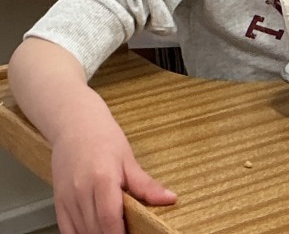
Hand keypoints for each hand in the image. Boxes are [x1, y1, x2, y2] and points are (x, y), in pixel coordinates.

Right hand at [51, 118, 175, 233]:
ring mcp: (67, 198)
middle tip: (129, 231)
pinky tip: (95, 230)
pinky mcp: (58, 202)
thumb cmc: (104, 138)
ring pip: (82, 232)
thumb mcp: (128, 159)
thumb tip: (169, 198)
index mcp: (102, 179)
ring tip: (115, 229)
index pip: (110, 220)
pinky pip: (67, 230)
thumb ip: (146, 185)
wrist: (76, 125)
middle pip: (96, 229)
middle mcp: (81, 192)